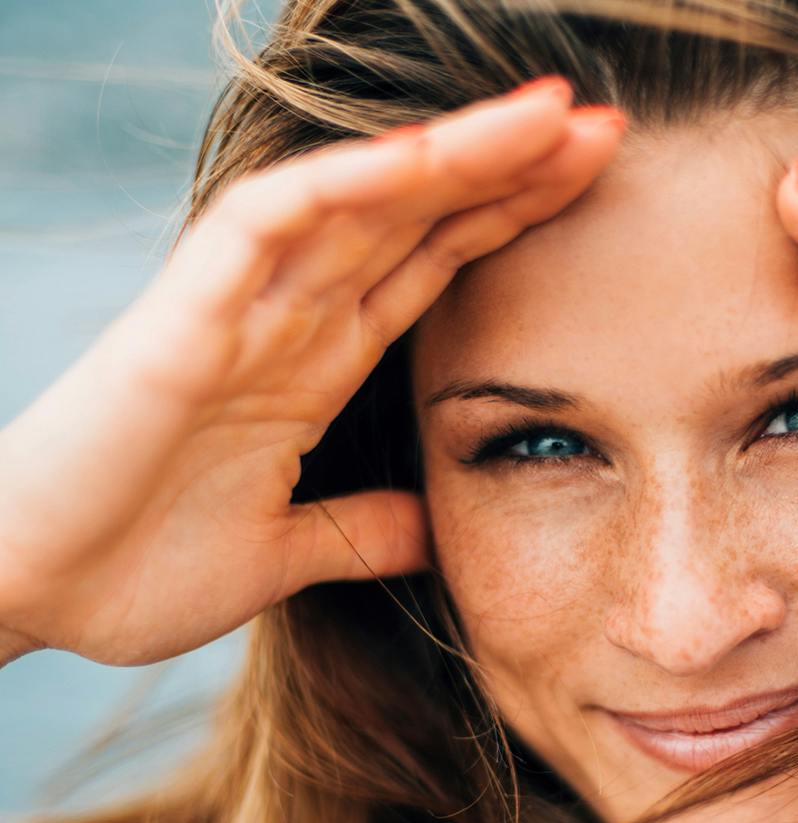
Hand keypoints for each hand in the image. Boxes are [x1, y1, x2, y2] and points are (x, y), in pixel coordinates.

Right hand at [0, 78, 624, 666]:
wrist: (31, 599)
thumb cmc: (137, 569)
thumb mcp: (290, 554)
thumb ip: (364, 530)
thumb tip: (437, 524)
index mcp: (315, 365)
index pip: (432, 267)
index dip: (510, 220)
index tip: (592, 188)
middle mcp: (287, 319)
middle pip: (417, 218)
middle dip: (511, 168)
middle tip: (608, 125)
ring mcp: (236, 310)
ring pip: (360, 200)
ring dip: (456, 153)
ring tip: (554, 115)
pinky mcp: (180, 321)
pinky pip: (266, 227)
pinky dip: (343, 187)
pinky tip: (425, 158)